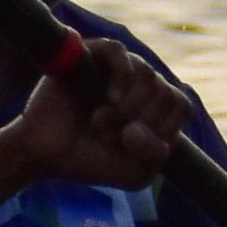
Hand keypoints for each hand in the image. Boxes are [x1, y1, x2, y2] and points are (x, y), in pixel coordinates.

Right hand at [3, 42, 185, 193]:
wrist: (44, 154)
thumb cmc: (88, 160)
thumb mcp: (132, 174)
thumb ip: (154, 158)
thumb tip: (143, 128)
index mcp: (152, 107)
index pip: (181, 106)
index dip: (165, 129)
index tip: (135, 147)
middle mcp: (138, 83)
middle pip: (166, 92)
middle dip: (142, 123)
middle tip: (110, 137)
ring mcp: (115, 67)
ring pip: (147, 74)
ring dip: (127, 108)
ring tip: (99, 123)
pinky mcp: (90, 55)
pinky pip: (119, 51)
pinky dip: (122, 76)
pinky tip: (111, 98)